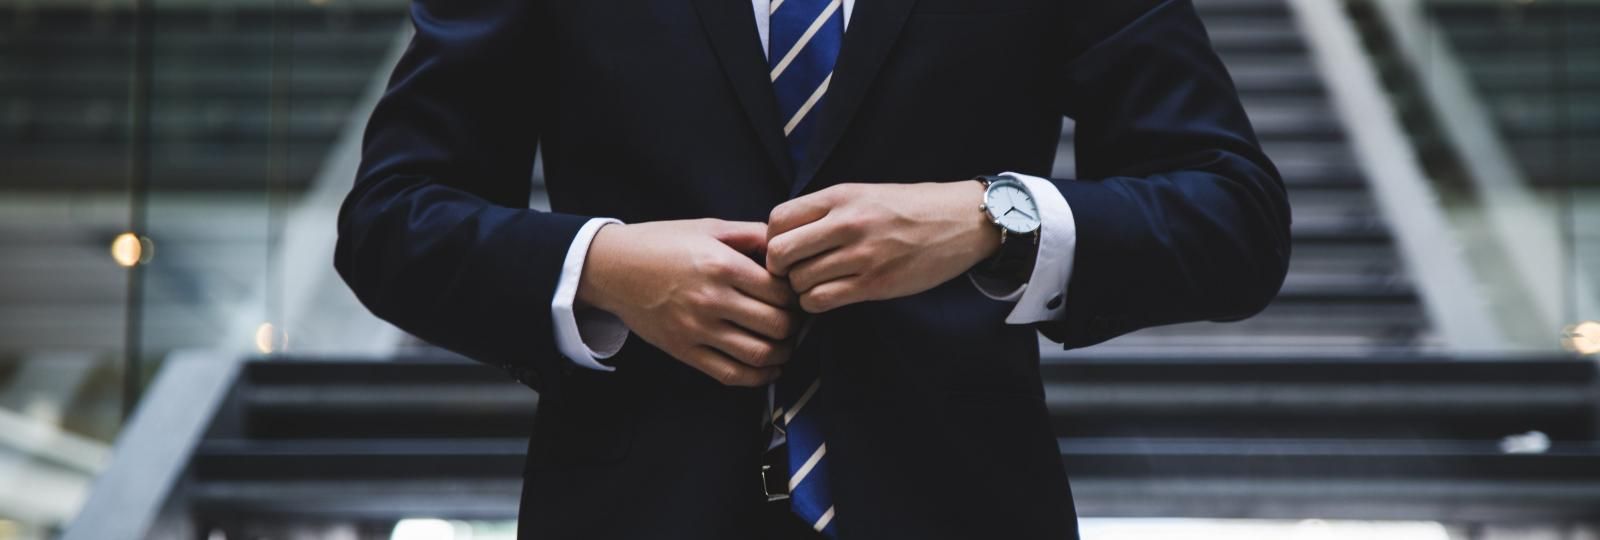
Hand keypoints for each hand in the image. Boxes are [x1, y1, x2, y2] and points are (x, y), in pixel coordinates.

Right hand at [578, 219, 798, 385]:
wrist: (613, 268)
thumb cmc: (663, 243)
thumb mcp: (709, 227)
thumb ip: (752, 234)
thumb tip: (787, 247)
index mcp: (722, 265)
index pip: (780, 292)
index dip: (796, 295)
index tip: (795, 295)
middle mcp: (711, 299)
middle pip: (777, 325)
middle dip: (794, 325)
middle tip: (794, 319)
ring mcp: (697, 329)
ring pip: (759, 354)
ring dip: (782, 353)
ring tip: (785, 344)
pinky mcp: (684, 351)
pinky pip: (731, 374)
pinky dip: (758, 377)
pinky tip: (768, 368)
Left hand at [766, 182, 1000, 312]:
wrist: (961, 221)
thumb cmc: (911, 208)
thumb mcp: (864, 193)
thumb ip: (826, 210)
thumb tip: (784, 234)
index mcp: (840, 196)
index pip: (777, 219)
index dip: (772, 239)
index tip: (786, 248)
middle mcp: (847, 223)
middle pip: (780, 253)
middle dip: (779, 268)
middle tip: (793, 272)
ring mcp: (861, 255)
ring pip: (799, 281)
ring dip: (800, 288)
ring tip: (816, 283)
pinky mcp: (875, 284)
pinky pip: (822, 300)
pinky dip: (816, 303)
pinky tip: (829, 295)